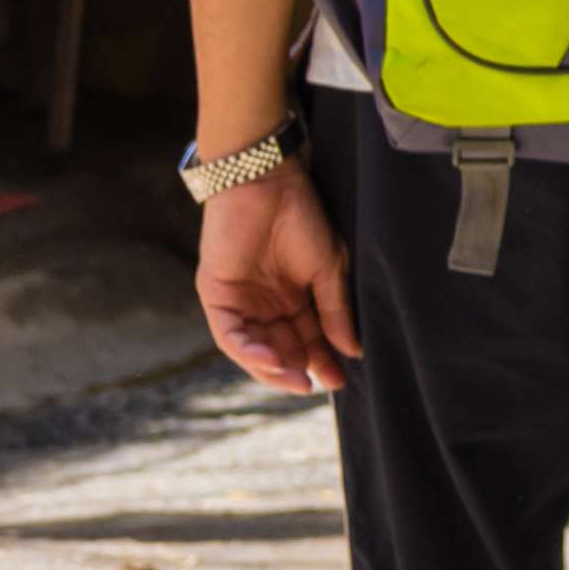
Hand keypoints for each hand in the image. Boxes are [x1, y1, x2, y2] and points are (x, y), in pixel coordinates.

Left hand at [195, 170, 358, 393]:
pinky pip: (230, 335)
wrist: (267, 184)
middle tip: (317, 385)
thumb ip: (334, 310)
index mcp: (295, 297)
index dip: (322, 359)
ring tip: (296, 380)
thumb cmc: (303, 219)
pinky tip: (271, 360)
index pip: (307, 338)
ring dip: (272, 368)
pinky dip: (249, 351)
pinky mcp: (217, 297)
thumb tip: (351, 350)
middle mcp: (266, 305)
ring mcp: (240, 303)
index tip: (339, 380)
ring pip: (253, 348)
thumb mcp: (328, 269)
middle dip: (298, 369)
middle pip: (281, 348)